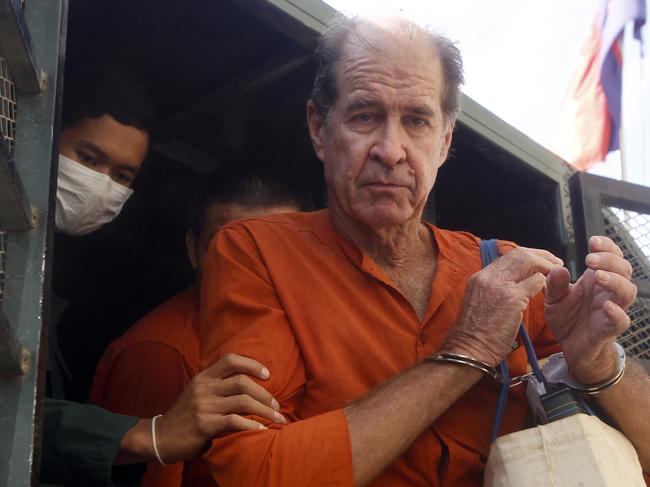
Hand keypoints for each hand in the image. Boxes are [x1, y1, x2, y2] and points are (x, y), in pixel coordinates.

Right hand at [154, 353, 285, 463]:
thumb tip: (250, 387)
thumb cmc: (184, 417)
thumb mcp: (198, 394)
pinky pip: (235, 421)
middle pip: (243, 382)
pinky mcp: (204, 425)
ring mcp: (204, 406)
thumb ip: (218, 387)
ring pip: (243, 402)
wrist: (159, 438)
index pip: (230, 359)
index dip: (252, 364)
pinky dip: (252, 425)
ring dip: (264, 410)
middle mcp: (204, 388)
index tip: (268, 374)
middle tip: (277, 405)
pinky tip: (261, 430)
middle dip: (265, 394)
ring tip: (276, 418)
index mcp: (203, 377)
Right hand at [443, 247, 561, 365]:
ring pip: (528, 261)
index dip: (528, 256)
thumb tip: (515, 284)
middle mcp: (488, 276)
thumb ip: (495, 290)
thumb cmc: (476, 334)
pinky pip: (536, 281)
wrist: (469, 349)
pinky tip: (551, 291)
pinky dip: (546, 283)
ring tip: (557, 273)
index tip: (541, 261)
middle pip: (519, 254)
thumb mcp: (480, 303)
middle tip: (556, 262)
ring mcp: (499, 286)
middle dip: (541, 255)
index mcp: (480, 277)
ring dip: (546, 266)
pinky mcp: (512, 298)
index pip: (508, 256)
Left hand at [545, 236, 635, 383]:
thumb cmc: (568, 318)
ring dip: (615, 281)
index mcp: (596, 280)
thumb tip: (557, 267)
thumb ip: (554, 284)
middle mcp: (607, 292)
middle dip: (610, 260)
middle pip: (623, 270)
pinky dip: (616, 312)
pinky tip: (606, 306)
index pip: (611, 257)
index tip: (592, 241)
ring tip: (599, 276)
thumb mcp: (554, 298)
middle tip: (589, 260)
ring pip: (627, 292)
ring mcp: (611, 309)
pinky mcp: (609, 329)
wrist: (570, 346)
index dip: (607, 247)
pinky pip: (621, 320)